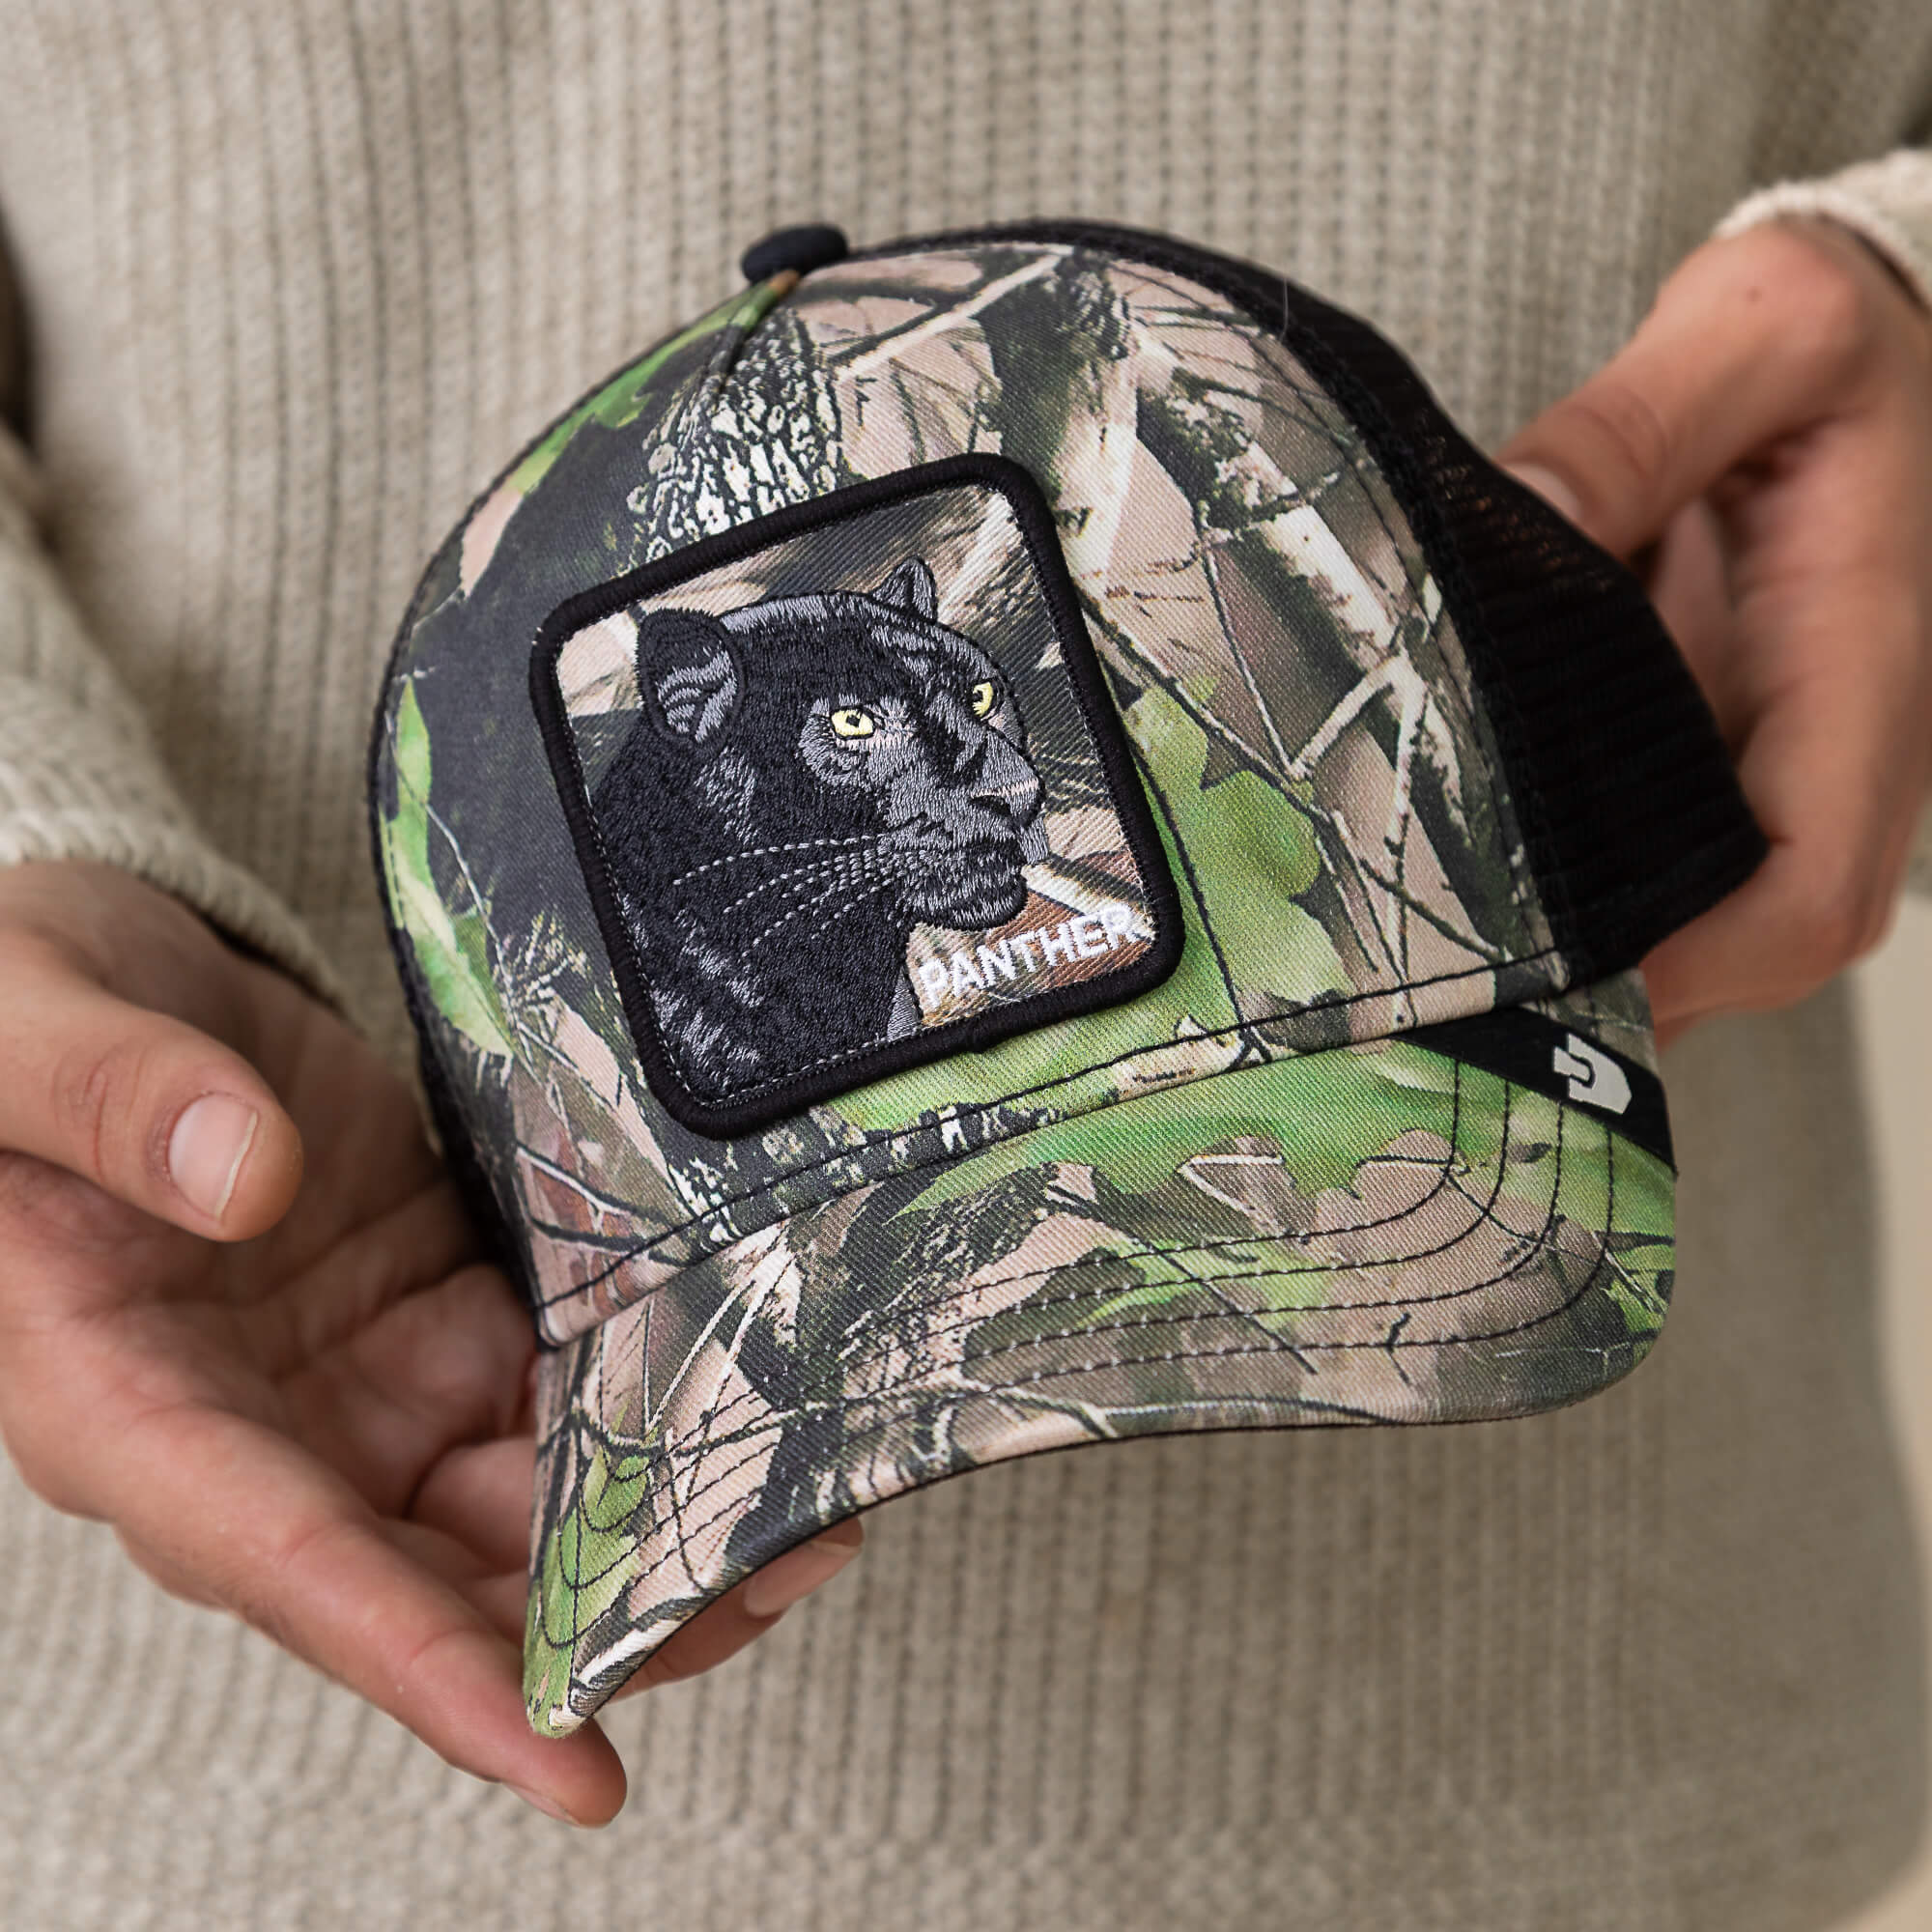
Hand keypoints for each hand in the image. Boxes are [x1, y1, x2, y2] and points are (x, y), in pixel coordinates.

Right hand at [0, 861, 858, 1823]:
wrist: (89, 976)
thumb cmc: (14, 1016)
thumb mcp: (19, 1034)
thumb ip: (112, 1103)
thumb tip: (248, 1180)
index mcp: (125, 1401)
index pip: (291, 1567)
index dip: (434, 1671)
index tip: (574, 1761)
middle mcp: (258, 1424)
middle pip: (439, 1570)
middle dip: (603, 1609)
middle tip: (773, 1584)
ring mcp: (356, 1372)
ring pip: (513, 1496)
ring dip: (649, 1516)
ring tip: (803, 1499)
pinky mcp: (428, 1304)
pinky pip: (541, 1383)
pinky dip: (638, 1400)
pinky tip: (739, 1387)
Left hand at [1499, 216, 1931, 1043]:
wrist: (1838, 362)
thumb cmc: (1822, 340)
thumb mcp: (1758, 328)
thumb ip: (1637, 422)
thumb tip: (1508, 514)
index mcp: (1859, 669)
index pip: (1810, 887)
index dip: (1691, 963)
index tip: (1544, 979)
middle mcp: (1819, 753)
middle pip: (1740, 952)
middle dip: (1601, 993)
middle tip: (1428, 1003)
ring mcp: (1758, 767)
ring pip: (1688, 927)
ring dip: (1569, 958)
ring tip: (1415, 965)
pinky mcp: (1697, 757)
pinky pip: (1637, 860)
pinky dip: (1548, 888)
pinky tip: (1433, 880)